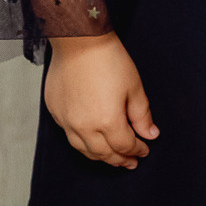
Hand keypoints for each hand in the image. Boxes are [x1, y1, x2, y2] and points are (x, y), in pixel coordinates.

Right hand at [45, 34, 156, 168]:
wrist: (79, 42)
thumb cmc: (108, 60)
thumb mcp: (134, 87)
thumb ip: (141, 115)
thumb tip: (149, 134)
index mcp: (107, 121)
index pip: (124, 146)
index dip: (137, 150)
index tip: (145, 150)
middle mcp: (84, 127)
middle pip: (103, 153)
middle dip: (120, 160)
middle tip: (130, 163)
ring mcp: (66, 122)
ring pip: (84, 150)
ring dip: (100, 157)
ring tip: (112, 158)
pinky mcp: (55, 113)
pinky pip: (69, 137)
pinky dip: (83, 144)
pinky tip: (91, 142)